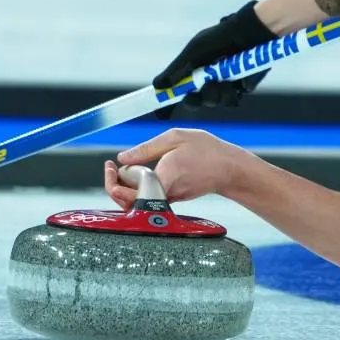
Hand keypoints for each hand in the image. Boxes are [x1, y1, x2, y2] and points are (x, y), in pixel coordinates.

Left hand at [104, 128, 246, 207]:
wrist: (230, 168)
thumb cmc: (207, 151)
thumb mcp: (175, 138)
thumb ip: (146, 148)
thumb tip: (123, 158)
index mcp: (165, 177)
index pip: (129, 192)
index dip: (113, 181)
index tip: (109, 166)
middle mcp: (166, 193)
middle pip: (129, 201)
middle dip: (114, 186)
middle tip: (110, 168)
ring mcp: (170, 198)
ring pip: (138, 201)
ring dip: (126, 187)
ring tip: (122, 168)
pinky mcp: (173, 198)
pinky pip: (149, 197)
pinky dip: (139, 188)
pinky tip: (138, 172)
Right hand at [152, 0, 276, 119]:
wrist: (247, 34)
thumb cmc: (218, 38)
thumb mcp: (192, 52)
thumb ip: (175, 70)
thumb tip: (157, 86)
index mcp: (195, 73)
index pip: (182, 93)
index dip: (174, 103)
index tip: (167, 110)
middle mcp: (210, 81)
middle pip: (199, 102)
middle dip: (199, 98)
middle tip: (201, 89)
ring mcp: (226, 86)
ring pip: (216, 103)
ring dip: (217, 94)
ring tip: (223, 79)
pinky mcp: (242, 88)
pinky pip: (233, 101)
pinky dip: (232, 92)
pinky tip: (235, 81)